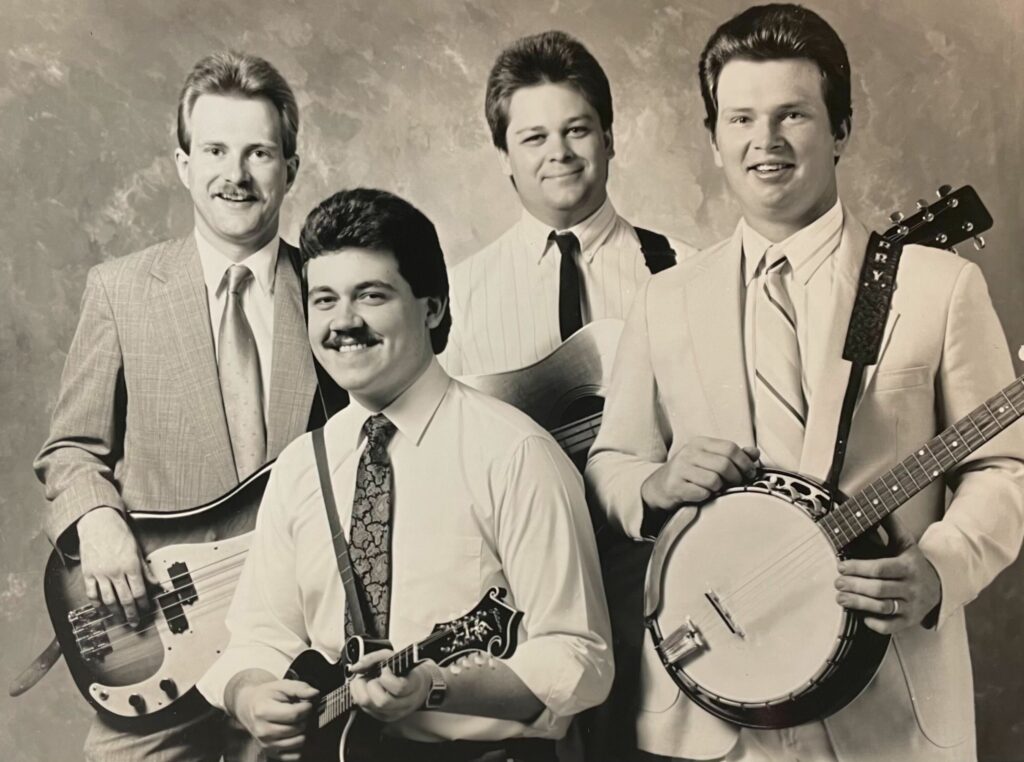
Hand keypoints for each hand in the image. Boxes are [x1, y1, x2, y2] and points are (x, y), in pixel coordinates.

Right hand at [77, 507, 156, 627]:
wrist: (98, 523)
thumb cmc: (119, 534)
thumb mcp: (137, 550)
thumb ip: (145, 569)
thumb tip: (156, 584)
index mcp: (131, 565)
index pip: (140, 591)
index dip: (143, 604)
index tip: (145, 610)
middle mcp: (116, 571)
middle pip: (125, 599)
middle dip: (131, 613)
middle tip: (134, 623)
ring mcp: (100, 573)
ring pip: (108, 600)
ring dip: (115, 612)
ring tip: (120, 619)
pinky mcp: (88, 573)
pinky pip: (92, 593)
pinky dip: (97, 604)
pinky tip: (102, 609)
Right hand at [233, 678, 318, 761]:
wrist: (248, 707)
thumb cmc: (267, 695)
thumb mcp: (281, 685)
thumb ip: (299, 688)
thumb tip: (315, 693)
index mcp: (263, 712)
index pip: (294, 714)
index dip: (307, 707)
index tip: (307, 703)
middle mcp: (263, 731)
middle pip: (297, 728)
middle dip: (305, 718)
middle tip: (301, 712)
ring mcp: (266, 744)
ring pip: (298, 742)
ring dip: (303, 731)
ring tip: (297, 722)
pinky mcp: (271, 753)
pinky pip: (295, 756)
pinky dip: (299, 745)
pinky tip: (295, 734)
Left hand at [348, 648, 430, 722]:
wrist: (417, 684)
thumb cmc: (403, 669)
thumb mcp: (392, 656)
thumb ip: (372, 658)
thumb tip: (355, 668)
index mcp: (413, 686)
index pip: (399, 688)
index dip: (387, 677)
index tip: (386, 670)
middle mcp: (405, 703)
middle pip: (382, 702)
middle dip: (371, 686)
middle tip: (371, 677)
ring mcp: (395, 713)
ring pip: (371, 708)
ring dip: (362, 692)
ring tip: (366, 682)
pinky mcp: (385, 718)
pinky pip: (367, 711)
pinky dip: (361, 698)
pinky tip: (367, 690)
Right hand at [641, 437, 758, 511]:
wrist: (659, 487)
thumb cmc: (688, 473)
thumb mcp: (708, 459)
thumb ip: (731, 455)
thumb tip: (754, 453)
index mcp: (700, 443)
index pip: (730, 448)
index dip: (744, 462)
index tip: (749, 473)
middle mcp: (689, 452)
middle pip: (724, 464)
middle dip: (735, 478)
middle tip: (736, 485)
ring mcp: (680, 468)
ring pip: (714, 480)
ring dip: (720, 488)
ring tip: (715, 489)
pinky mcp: (675, 485)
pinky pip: (702, 493)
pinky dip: (707, 496)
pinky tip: (702, 495)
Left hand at [835, 515, 941, 633]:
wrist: (939, 587)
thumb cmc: (913, 562)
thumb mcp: (906, 543)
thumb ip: (891, 526)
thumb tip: (875, 507)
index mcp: (909, 566)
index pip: (881, 568)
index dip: (859, 568)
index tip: (841, 566)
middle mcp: (911, 588)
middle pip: (879, 589)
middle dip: (854, 586)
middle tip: (837, 582)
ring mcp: (910, 606)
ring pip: (882, 607)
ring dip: (858, 603)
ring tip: (840, 597)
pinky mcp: (908, 621)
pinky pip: (890, 627)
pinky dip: (874, 622)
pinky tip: (861, 615)